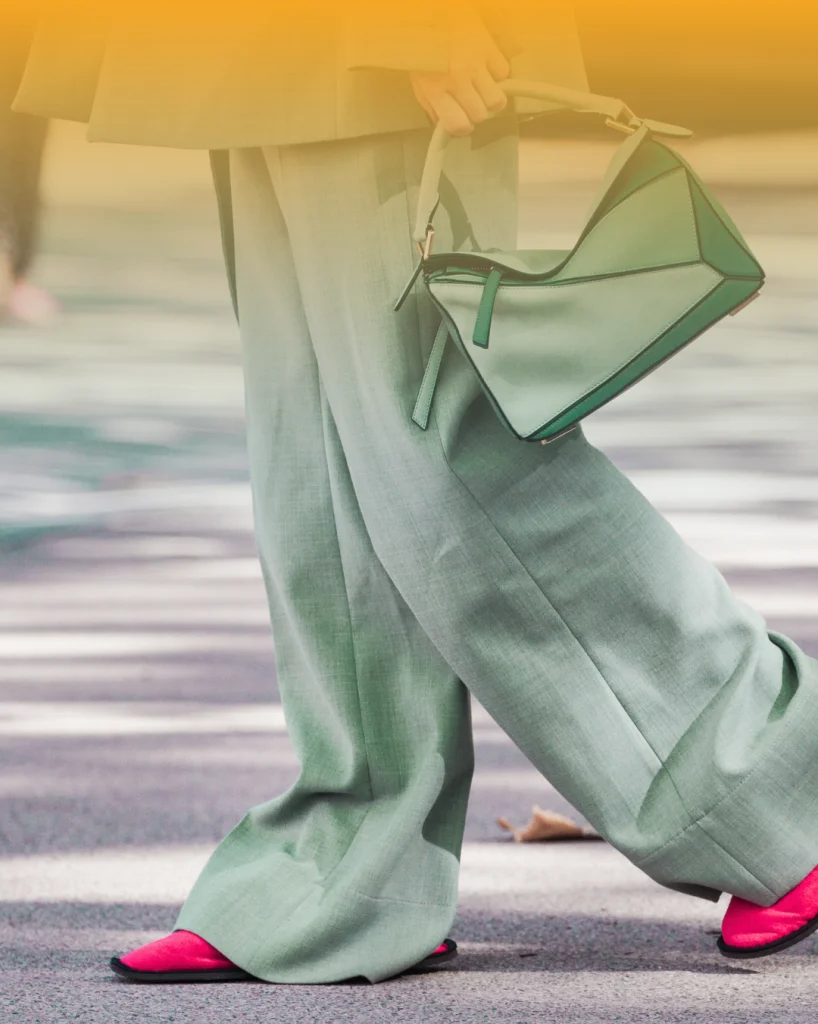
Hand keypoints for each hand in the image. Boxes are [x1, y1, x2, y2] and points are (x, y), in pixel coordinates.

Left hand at [409, 4, 510, 136]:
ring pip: (497, 101)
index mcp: (435, 91)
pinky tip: (486, 68)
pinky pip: (503, 73)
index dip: (462, 127)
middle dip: (476, 111)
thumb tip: (444, 126)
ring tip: (482, 89)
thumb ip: (432, 107)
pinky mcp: (488, 49)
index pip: (458, 126)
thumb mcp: (419, 84)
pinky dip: (497, 73)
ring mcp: (474, 64)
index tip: (462, 121)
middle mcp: (456, 80)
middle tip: (471, 101)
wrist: (432, 14)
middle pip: (480, 116)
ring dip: (491, 98)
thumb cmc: (423, 51)